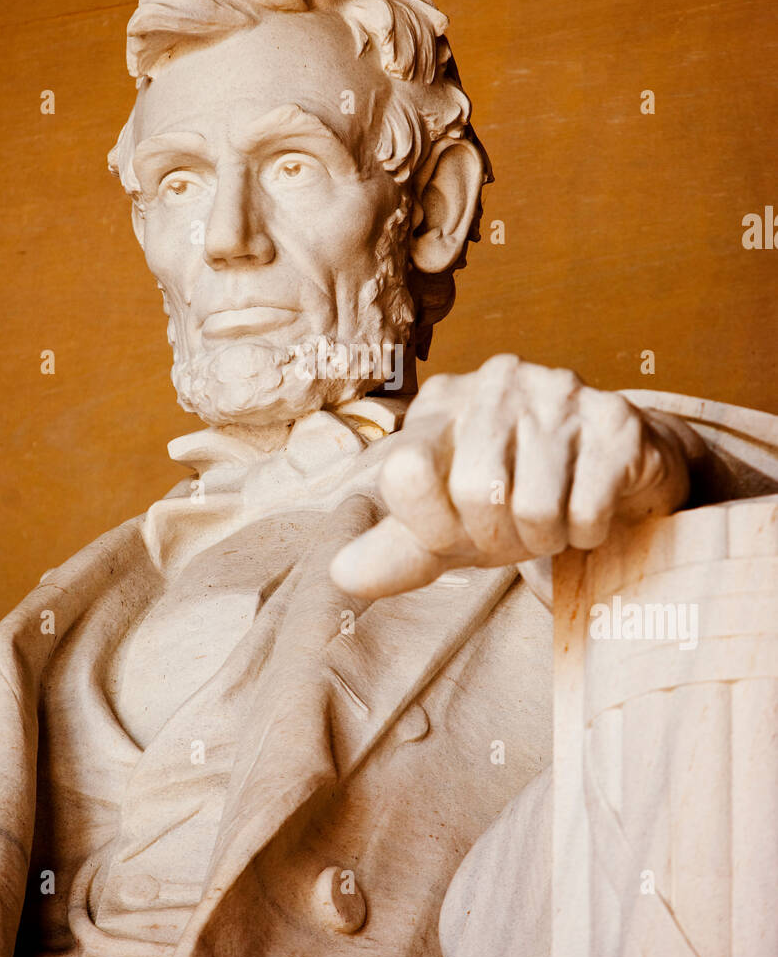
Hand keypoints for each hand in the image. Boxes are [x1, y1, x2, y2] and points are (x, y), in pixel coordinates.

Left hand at [330, 354, 698, 600]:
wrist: (614, 473)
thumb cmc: (519, 495)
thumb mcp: (452, 525)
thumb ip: (398, 549)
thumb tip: (342, 574)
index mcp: (441, 403)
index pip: (405, 471)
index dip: (433, 525)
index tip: (459, 530)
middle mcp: (495, 382)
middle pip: (476, 493)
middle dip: (499, 537)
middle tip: (517, 529)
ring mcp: (559, 391)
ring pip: (535, 506)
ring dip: (547, 537)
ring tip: (554, 517)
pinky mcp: (615, 420)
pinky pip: (587, 510)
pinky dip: (587, 533)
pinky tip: (587, 509)